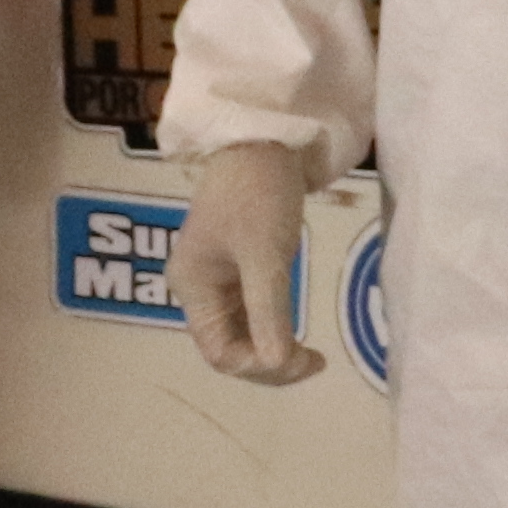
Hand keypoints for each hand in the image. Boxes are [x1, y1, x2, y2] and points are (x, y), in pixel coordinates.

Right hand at [171, 139, 322, 384]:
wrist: (263, 138)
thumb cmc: (258, 194)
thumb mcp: (265, 256)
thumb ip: (269, 314)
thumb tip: (276, 365)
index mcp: (193, 288)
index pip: (220, 354)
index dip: (260, 368)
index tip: (304, 360)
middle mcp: (198, 289)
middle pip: (229, 348)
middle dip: (269, 362)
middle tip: (314, 361)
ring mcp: (217, 278)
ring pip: (243, 334)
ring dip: (274, 348)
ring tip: (311, 353)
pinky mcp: (237, 266)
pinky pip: (252, 312)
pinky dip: (275, 326)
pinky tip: (299, 330)